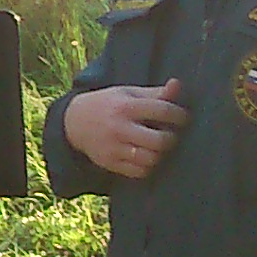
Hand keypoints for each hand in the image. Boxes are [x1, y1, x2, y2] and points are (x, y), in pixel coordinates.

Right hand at [66, 79, 188, 179]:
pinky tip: (146, 156)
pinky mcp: (110, 162)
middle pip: (160, 141)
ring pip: (151, 159)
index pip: (163, 111)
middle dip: (171, 138)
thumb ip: (155, 93)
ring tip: (158, 146)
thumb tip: (177, 84)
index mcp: (126, 106)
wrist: (74, 122)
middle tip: (170, 135)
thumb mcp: (128, 93)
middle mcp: (119, 127)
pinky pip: (140, 171)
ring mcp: (114, 147)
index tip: (183, 118)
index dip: (180, 116)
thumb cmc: (109, 104)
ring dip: (160, 154)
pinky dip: (148, 166)